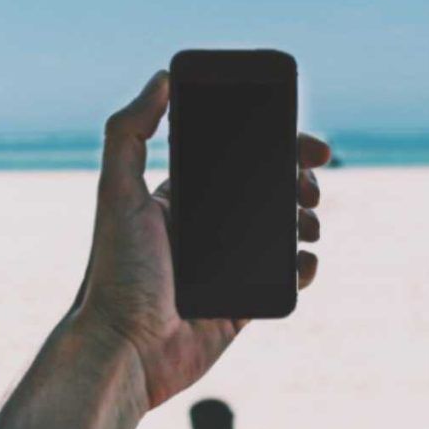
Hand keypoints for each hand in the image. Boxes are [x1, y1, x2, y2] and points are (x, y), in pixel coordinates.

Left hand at [73, 70, 330, 409]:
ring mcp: (227, 270)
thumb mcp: (117, 192)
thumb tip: (162, 78)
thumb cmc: (116, 273)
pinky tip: (306, 262)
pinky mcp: (242, 306)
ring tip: (310, 225)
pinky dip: (303, 269)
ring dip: (306, 223)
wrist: (125, 351)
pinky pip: (284, 281)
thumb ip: (130, 132)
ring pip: (282, 235)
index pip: (238, 162)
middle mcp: (205, 232)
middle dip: (299, 184)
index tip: (307, 143)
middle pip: (268, 196)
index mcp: (181, 200)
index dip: (276, 148)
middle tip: (312, 187)